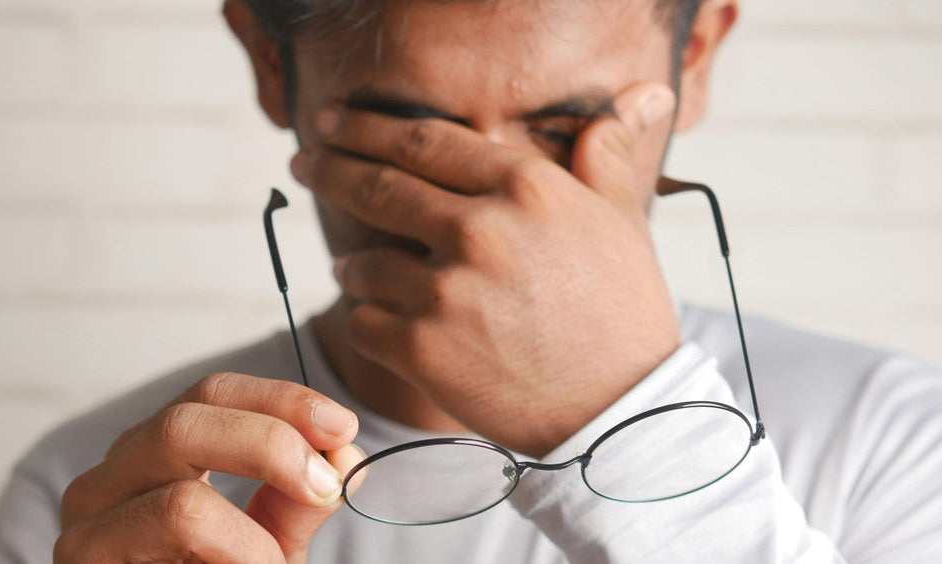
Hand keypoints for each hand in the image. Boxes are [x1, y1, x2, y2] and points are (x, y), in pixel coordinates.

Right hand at [55, 372, 362, 562]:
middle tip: (326, 485)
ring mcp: (86, 528)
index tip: (342, 428)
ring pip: (179, 499)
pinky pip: (176, 543)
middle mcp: (107, 480)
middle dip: (272, 444)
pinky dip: (238, 559)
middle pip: (184, 422)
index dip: (281, 400)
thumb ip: (301, 500)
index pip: (212, 394)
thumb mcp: (267, 544)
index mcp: (151, 457)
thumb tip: (343, 457)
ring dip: (254, 536)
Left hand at [292, 83, 680, 457]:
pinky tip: (378, 322)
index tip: (333, 122)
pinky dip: (365, 320)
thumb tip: (638, 96)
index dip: (367, 127)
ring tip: (353, 270)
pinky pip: (362, 323)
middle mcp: (479, 229)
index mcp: (525, 187)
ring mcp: (445, 291)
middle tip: (303, 162)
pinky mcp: (422, 350)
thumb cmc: (624, 313)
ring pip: (361, 263)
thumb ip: (607, 157)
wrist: (620, 412)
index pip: (424, 140)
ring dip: (352, 265)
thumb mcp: (625, 222)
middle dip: (329, 170)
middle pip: (376, 186)